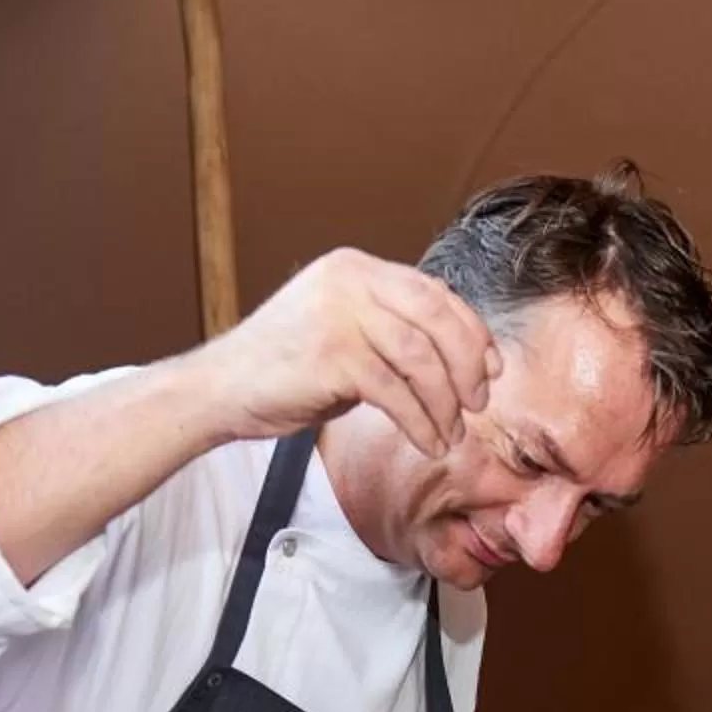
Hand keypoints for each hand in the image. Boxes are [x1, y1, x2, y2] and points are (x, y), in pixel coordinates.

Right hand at [197, 250, 499, 458]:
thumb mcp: (342, 331)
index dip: (471, 332)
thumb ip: (390, 330)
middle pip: (436, 319)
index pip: (434, 293)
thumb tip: (460, 358)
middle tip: (476, 404)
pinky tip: (428, 443)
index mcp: (355, 268)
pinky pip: (397, 392)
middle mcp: (350, 280)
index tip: (491, 369)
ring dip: (444, 404)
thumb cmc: (284, 369)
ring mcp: (340, 314)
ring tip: (450, 433)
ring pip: (422, 359)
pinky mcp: (333, 355)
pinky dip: (421, 422)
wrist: (220, 389)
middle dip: (467, 366)